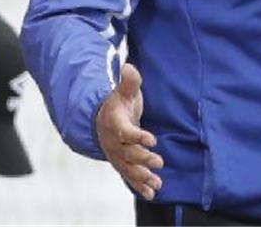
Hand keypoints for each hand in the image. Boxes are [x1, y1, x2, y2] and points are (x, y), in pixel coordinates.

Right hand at [95, 63, 163, 199]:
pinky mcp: (122, 164)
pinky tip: (152, 193)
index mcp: (114, 123)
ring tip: (157, 182)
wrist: (102, 120)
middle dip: (143, 158)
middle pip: (128, 153)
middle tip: (159, 161)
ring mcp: (117, 155)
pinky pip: (130, 177)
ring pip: (129, 168)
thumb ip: (128, 81)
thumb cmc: (118, 104)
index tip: (152, 139)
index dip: (138, 136)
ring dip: (143, 176)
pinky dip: (140, 186)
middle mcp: (114, 142)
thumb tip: (129, 67)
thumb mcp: (123, 91)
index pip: (126, 132)